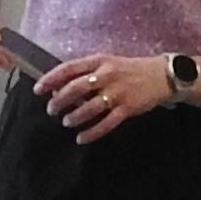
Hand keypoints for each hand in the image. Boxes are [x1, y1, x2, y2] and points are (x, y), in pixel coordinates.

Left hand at [40, 53, 172, 141]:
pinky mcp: (127, 108)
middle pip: (76, 89)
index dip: (51, 79)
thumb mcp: (108, 63)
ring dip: (74, 117)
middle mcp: (107, 75)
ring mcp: (117, 92)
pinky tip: (81, 138)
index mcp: (99, 61)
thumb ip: (86, 73)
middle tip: (51, 110)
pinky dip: (91, 132)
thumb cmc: (130, 70)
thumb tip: (60, 87)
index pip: (69, 68)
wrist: (162, 75)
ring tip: (67, 122)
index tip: (37, 89)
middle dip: (59, 101)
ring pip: (89, 108)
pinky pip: (105, 123)